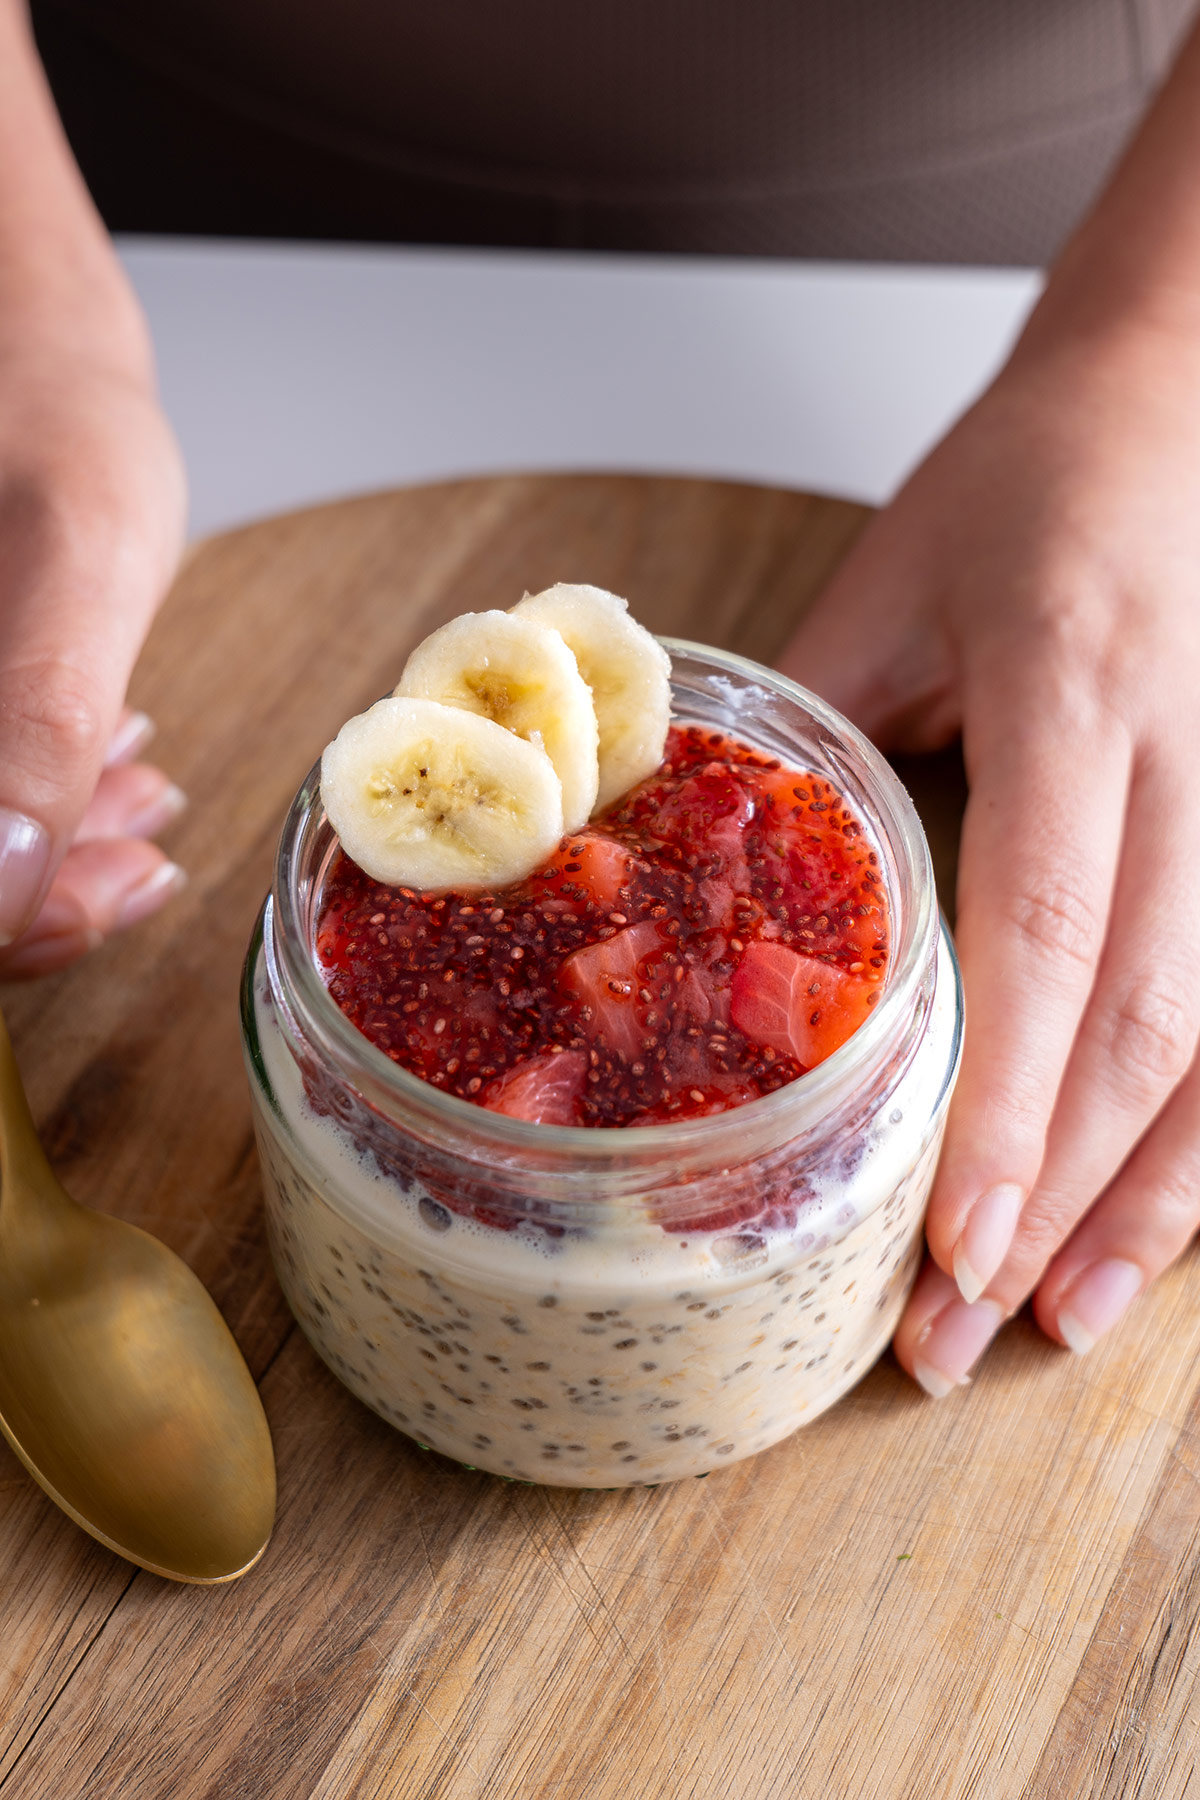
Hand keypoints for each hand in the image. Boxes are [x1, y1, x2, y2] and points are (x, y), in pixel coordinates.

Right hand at [0, 346, 187, 977]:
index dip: (3, 928)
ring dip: (45, 846)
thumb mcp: (70, 567)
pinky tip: (101, 770)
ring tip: (139, 807)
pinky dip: (30, 796)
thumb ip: (34, 730)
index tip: (103, 899)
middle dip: (37, 885)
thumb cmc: (41, 407)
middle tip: (140, 860)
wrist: (23, 334)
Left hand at [778, 318, 1199, 1390]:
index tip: (956, 1244)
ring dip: (1149, 1200)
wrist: (1186, 397)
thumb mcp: (895, 580)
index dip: (1005, 1102)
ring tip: (1056, 1323)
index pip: (1048, 926)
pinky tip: (1151, 1219)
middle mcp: (1195, 758)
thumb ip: (810, 738)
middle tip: (960, 1332)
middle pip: (1150, 1019)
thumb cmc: (1033, 479)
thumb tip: (700, 876)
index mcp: (1074, 683)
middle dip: (1058, 1194)